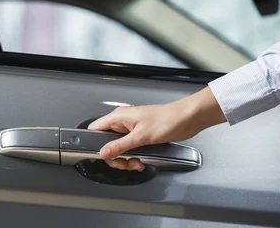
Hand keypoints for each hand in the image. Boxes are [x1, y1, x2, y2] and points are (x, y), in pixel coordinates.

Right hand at [88, 86, 226, 170]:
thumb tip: (103, 153)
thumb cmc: (166, 120)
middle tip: (125, 162)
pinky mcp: (140, 135)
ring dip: (125, 158)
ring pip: (118, 147)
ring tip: (135, 163)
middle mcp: (122, 122)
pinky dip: (133, 157)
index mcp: (118, 117)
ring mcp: (131, 129)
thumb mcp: (140, 136)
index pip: (95, 129)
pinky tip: (140, 161)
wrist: (186, 119)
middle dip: (114, 156)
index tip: (100, 156)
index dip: (93, 143)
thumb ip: (120, 146)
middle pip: (106, 142)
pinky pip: (129, 148)